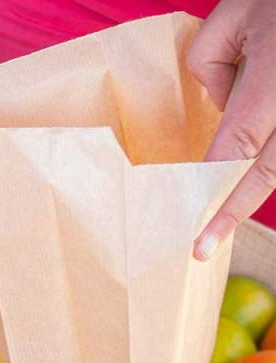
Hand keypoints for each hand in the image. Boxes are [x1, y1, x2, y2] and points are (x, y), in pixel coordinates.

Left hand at [189, 0, 275, 259]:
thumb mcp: (233, 17)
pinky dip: (263, 173)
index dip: (211, 181)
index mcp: (275, 81)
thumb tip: (221, 110)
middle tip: (201, 248)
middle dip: (231, 211)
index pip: (238, 142)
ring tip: (216, 231)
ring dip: (248, 196)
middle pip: (265, 171)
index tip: (186, 210)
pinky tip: (236, 194)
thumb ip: (212, 68)